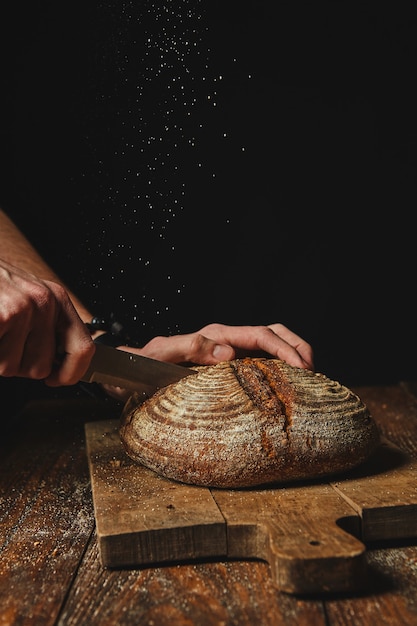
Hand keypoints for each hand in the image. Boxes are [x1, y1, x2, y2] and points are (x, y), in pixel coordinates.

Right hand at [0, 259, 93, 385]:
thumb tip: (60, 364)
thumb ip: (46, 326)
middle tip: (5, 342)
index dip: (71, 372)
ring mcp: (22, 309)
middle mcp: (44, 302)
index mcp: (57, 298)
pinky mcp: (3, 316)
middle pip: (40, 367)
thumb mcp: (29, 296)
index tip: (57, 379)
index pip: (83, 348)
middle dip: (17, 364)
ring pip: (11, 367)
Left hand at [102, 323, 313, 401]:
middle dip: (297, 347)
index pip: (260, 335)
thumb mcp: (161, 354)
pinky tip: (287, 386)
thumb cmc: (142, 364)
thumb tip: (230, 353)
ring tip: (309, 378)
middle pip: (272, 333)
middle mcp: (226, 341)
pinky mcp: (227, 367)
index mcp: (216, 335)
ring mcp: (228, 353)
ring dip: (293, 355)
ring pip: (270, 345)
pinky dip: (280, 369)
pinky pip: (259, 362)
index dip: (285, 349)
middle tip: (314, 371)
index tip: (303, 368)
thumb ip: (191, 348)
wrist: (128, 371)